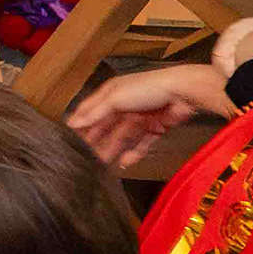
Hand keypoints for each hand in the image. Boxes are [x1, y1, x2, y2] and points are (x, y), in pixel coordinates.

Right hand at [67, 62, 232, 167]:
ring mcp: (140, 117)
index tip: (69, 138)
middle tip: (85, 156)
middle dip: (97, 139)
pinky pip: (141, 143)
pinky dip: (133, 153)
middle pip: (106, 125)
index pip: (91, 109)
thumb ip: (95, 113)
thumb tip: (71, 124)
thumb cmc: (146, 89)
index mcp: (112, 93)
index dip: (80, 122)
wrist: (183, 92)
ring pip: (123, 136)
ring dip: (113, 149)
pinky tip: (124, 163)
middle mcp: (124, 104)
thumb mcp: (115, 98)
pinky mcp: (155, 128)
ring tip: (102, 164)